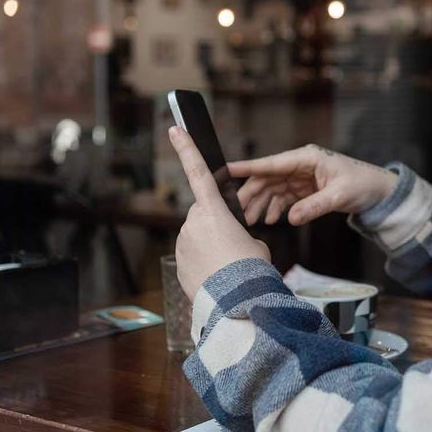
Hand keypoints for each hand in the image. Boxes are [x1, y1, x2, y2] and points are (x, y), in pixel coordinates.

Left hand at [169, 126, 270, 299]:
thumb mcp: (255, 243)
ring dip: (210, 244)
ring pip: (197, 236)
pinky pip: (192, 255)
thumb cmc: (251, 269)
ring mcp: (183, 243)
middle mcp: (193, 223)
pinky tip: (218, 274)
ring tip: (228, 264)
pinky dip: (203, 262)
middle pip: (203, 213)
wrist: (237, 301)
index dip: (187, 149)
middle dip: (215, 223)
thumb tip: (227, 240)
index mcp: (214, 211)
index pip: (199, 172)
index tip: (175, 130)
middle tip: (234, 244)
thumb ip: (238, 232)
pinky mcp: (179, 262)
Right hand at [228, 144, 397, 225]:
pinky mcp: (304, 189)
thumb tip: (291, 218)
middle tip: (236, 212)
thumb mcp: (339, 195)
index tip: (226, 170)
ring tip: (250, 221)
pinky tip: (269, 220)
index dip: (248, 167)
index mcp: (306, 158)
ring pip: (272, 189)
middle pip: (267, 178)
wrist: (378, 191)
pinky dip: (274, 209)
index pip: (272, 163)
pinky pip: (283, 198)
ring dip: (260, 204)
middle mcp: (300, 165)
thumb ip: (314, 206)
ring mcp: (301, 177)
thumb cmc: (362, 184)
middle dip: (250, 194)